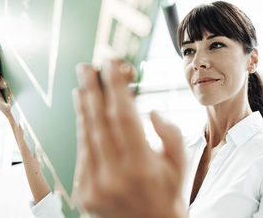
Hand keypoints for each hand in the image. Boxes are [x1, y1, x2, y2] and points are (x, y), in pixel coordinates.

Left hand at [72, 59, 187, 217]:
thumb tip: (150, 112)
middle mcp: (114, 175)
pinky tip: (84, 116)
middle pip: (98, 121)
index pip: (123, 116)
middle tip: (86, 67)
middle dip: (92, 89)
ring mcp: (95, 185)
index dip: (115, 86)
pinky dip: (84, 131)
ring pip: (86, 136)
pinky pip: (82, 153)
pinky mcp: (84, 192)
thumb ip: (171, 135)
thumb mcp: (181, 165)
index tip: (111, 66)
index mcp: (141, 166)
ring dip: (83, 108)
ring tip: (82, 87)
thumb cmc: (168, 196)